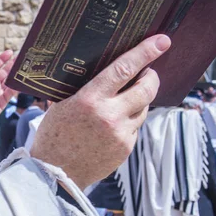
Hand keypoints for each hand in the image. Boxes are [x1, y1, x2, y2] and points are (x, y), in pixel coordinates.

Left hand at [0, 50, 17, 143]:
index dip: (1, 59)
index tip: (9, 52)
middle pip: (3, 72)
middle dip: (11, 64)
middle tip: (20, 56)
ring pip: (8, 81)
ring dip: (15, 74)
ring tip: (23, 66)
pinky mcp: (0, 103)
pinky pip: (10, 93)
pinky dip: (15, 87)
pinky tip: (20, 80)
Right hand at [30, 35, 170, 189]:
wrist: (55, 173)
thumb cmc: (54, 136)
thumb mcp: (61, 105)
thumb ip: (82, 89)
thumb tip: (97, 70)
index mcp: (90, 100)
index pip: (124, 69)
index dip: (145, 52)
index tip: (161, 41)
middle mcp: (110, 115)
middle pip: (146, 88)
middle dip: (152, 76)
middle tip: (149, 71)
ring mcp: (121, 134)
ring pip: (144, 108)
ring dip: (140, 99)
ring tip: (127, 98)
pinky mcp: (126, 148)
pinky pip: (136, 127)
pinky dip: (130, 120)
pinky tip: (115, 123)